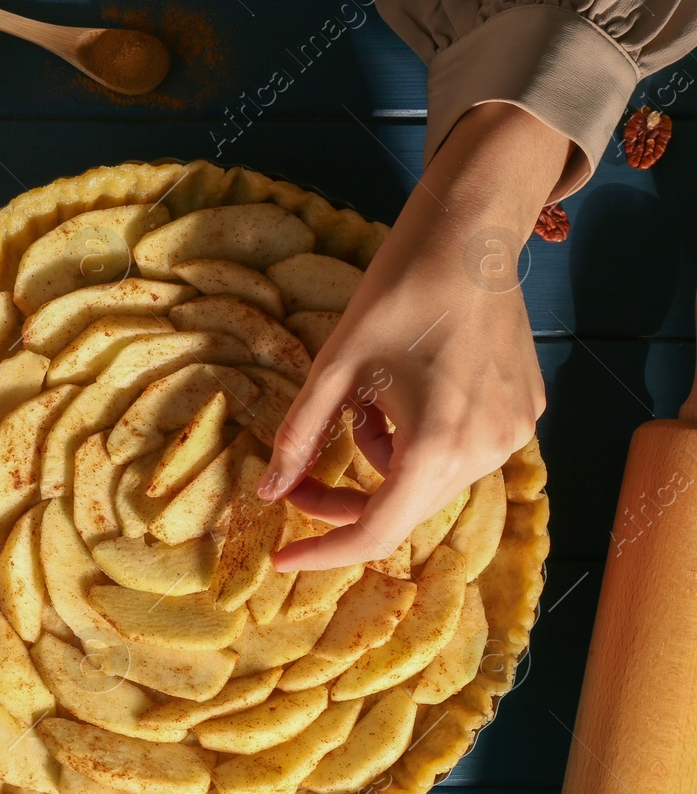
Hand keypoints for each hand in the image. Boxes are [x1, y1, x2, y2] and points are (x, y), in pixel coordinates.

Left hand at [260, 103, 570, 569]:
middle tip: (297, 480)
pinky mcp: (524, 415)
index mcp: (439, 446)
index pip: (376, 533)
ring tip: (367, 402)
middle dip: (345, 500)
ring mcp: (513, 434)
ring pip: (429, 481)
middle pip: (403, 510)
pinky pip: (459, 453)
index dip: (324, 552)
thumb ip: (299, 436)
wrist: (469, 235)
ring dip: (383, 462)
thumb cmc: (396, 293)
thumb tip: (268, 492)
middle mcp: (488, 451)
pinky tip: (406, 389)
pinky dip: (419, 441)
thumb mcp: (333, 368)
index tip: (281, 558)